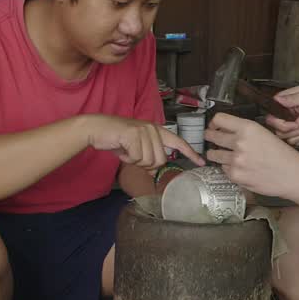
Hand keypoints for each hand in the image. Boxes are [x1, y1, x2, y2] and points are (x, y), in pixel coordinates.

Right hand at [85, 115, 205, 169]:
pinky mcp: (134, 135)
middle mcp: (153, 129)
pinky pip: (136, 158)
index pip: (178, 142)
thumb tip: (156, 170)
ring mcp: (144, 131)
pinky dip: (127, 158)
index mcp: (157, 130)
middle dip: (145, 164)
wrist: (97, 129)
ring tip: (126, 150)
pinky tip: (121, 149)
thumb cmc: (116, 139)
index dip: (190, 153)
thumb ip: (149, 156)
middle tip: (132, 156)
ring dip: (134, 161)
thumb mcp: (136, 148)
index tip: (201, 162)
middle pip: (160, 160)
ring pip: (148, 161)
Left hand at [203, 113, 298, 198]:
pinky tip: (238, 166)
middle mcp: (240, 142)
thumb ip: (244, 130)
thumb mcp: (264, 133)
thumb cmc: (282, 155)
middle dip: (210, 137)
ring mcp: (236, 160)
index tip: (213, 126)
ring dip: (216, 154)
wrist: (293, 174)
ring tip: (224, 155)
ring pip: (213, 154)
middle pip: (211, 136)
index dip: (214, 122)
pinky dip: (227, 168)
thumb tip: (226, 129)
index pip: (219, 119)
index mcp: (248, 128)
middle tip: (211, 138)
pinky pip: (222, 169)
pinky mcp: (235, 175)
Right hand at [265, 86, 298, 146]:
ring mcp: (289, 123)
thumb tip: (277, 99)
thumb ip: (292, 98)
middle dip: (295, 129)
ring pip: (287, 138)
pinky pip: (295, 141)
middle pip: (279, 131)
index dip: (284, 124)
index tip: (295, 122)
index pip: (272, 118)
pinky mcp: (294, 131)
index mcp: (284, 102)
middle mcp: (284, 113)